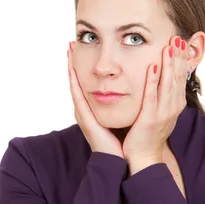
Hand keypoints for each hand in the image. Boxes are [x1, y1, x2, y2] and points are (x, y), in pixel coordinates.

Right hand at [68, 41, 123, 158]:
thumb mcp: (125, 115)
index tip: (80, 47)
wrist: (123, 161)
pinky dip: (74, 84)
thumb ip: (126, 101)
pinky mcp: (86, 121)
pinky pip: (78, 98)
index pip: (86, 82)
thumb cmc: (125, 139)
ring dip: (70, 67)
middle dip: (72, 62)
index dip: (83, 65)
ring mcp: (84, 114)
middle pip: (77, 81)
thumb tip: (135, 85)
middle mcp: (86, 109)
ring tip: (69, 49)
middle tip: (70, 42)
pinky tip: (72, 70)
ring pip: (74, 85)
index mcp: (95, 107)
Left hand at [122, 36, 189, 173]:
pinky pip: (152, 96)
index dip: (181, 60)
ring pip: (168, 84)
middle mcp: (172, 108)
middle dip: (178, 57)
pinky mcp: (150, 119)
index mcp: (174, 105)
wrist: (144, 158)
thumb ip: (158, 97)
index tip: (179, 43)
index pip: (180, 78)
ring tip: (169, 46)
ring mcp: (163, 113)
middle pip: (178, 77)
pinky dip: (153, 81)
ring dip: (169, 64)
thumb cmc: (147, 135)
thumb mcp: (157, 113)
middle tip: (178, 37)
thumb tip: (157, 79)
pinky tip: (153, 68)